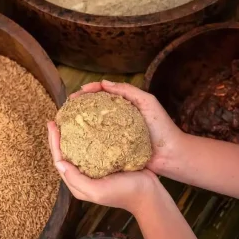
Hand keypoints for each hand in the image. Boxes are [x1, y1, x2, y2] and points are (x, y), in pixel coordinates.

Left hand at [48, 121, 159, 214]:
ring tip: (67, 120)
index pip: (59, 160)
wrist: (149, 193)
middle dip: (58, 137)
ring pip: (77, 149)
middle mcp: (83, 175)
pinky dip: (87, 135)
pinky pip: (92, 146)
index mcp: (78, 184)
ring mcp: (95, 167)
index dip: (54, 143)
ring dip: (70, 135)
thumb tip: (59, 162)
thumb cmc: (124, 193)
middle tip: (55, 119)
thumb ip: (77, 179)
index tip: (52, 125)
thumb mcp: (97, 191)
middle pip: (65, 153)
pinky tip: (88, 124)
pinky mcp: (106, 161)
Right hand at [70, 80, 184, 173]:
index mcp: (124, 105)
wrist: (171, 155)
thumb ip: (128, 91)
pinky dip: (87, 139)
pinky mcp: (114, 149)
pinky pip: (98, 142)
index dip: (89, 91)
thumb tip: (104, 82)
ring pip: (94, 124)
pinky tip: (76, 139)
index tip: (77, 94)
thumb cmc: (162, 128)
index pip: (103, 93)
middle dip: (79, 105)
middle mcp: (117, 119)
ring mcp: (115, 134)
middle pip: (95, 108)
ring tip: (67, 121)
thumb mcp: (147, 102)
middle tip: (67, 107)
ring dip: (80, 121)